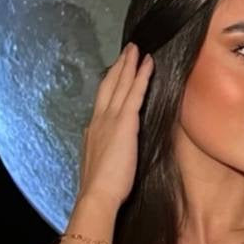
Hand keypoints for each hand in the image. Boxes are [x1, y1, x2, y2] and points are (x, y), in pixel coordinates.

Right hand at [76, 42, 153, 210]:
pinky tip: (149, 63)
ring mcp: (110, 119)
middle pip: (109, 85)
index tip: (116, 71)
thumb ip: (105, 149)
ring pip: (121, 84)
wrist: (98, 194)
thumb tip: (111, 146)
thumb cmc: (101, 187)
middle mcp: (99, 119)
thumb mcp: (99, 162)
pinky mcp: (124, 122)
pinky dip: (142, 76)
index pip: (103, 100)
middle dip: (119, 66)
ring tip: (136, 49)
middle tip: (127, 50)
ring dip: (130, 64)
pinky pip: (135, 93)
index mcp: (94, 129)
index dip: (110, 84)